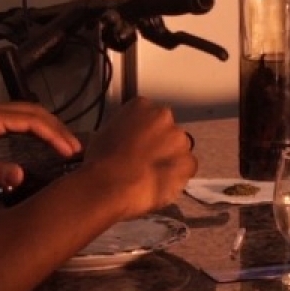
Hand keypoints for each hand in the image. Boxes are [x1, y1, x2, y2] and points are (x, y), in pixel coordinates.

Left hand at [0, 101, 81, 188]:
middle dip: (58, 130)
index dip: (55, 135)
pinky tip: (41, 141)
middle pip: (35, 113)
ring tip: (65, 146)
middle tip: (77, 150)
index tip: (72, 152)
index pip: (32, 121)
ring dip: (48, 128)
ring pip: (27, 114)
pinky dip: (35, 129)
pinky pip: (17, 119)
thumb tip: (21, 176)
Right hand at [82, 97, 197, 218]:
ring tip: (152, 175)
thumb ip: (121, 129)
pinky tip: (161, 183)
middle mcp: (164, 116)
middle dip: (159, 143)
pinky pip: (186, 168)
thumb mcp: (102, 133)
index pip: (147, 115)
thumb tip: (121, 138)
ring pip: (179, 149)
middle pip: (166, 130)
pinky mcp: (189, 161)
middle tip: (145, 160)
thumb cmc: (100, 161)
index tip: (136, 144)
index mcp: (141, 105)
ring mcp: (179, 139)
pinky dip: (178, 176)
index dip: (143, 132)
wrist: (111, 184)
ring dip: (170, 158)